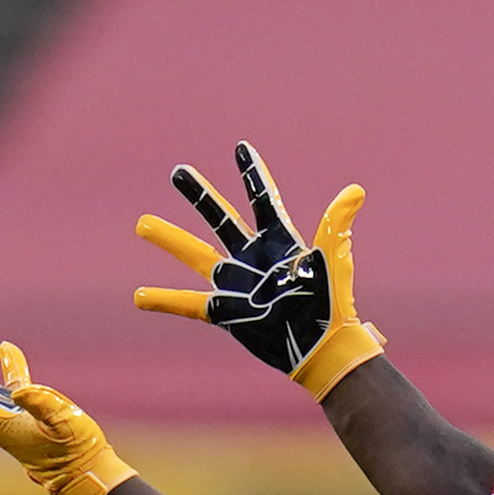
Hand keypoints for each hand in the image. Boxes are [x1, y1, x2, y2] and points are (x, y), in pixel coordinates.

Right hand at [130, 145, 385, 397]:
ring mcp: (237, 284)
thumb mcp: (331, 260)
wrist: (321, 347)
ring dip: (169, 239)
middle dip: (199, 195)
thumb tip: (355, 191)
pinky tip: (139, 297)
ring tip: (142, 223)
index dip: (252, 173)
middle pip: (220, 217)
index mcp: (280, 240)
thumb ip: (335, 224)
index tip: (241, 147)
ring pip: (196, 255)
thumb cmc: (331, 303)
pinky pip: (189, 304)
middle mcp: (254, 257)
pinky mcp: (227, 313)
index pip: (261, 199)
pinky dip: (165, 300)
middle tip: (178, 172)